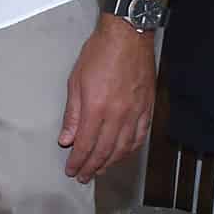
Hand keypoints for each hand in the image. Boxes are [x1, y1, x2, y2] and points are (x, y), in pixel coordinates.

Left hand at [58, 18, 154, 183]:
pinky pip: (139, 137)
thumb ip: (72, 114)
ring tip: (100, 170)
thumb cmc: (99, 54)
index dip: (78, 161)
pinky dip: (130, 150)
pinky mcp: (147, 108)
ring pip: (123, 148)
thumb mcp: (75, 82)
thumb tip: (66, 139)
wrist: (128, 37)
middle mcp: (118, 115)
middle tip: (83, 176)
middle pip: (104, 150)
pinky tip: (122, 155)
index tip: (72, 170)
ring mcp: (135, 113)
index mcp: (96, 108)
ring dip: (110, 162)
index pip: (85, 144)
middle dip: (92, 167)